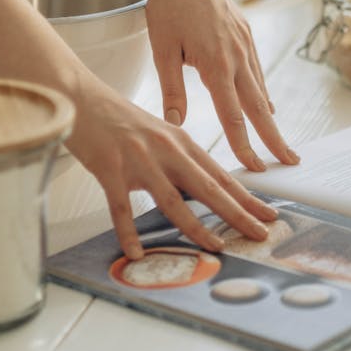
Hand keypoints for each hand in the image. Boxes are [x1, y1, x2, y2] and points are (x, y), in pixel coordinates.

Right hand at [67, 77, 278, 258]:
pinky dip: (128, 232)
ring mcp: (138, 160)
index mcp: (181, 142)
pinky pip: (121, 207)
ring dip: (196, 226)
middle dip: (237, 213)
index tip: (269, 215)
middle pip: (208, 187)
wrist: (81, 97)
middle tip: (261, 234)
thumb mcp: (159, 135)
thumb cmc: (120, 120)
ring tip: (216, 247)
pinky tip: (135, 253)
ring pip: (172, 200)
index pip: (221, 175)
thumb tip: (202, 191)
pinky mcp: (110, 169)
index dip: (247, 197)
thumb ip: (180, 160)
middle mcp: (166, 150)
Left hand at [145, 0, 299, 172]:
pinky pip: (257, 70)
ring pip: (260, 88)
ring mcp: (245, 42)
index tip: (253, 168)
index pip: (233, 114)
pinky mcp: (246, 32)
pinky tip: (266, 106)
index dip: (243, 145)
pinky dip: (263, 91)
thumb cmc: (166, 6)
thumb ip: (172, 91)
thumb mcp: (162, 51)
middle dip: (274, 138)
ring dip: (270, 118)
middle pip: (259, 107)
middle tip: (290, 163)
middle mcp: (236, 55)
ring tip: (280, 143)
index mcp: (215, 63)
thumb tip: (175, 126)